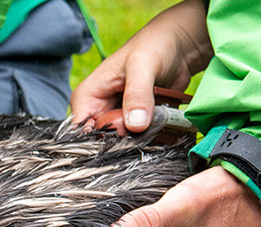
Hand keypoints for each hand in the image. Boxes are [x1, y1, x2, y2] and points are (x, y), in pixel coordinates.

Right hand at [70, 0, 210, 132]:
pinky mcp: (137, 124)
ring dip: (140, 144)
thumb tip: (135, 125)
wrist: (178, 47)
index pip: (81, 131)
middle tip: (144, 137)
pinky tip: (164, 134)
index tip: (121, 143)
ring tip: (157, 132)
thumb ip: (137, 94)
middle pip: (103, 142)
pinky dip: (152, 141)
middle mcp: (100, 111)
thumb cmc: (153, 47)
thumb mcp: (141, 66)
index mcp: (88, 97)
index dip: (98, 142)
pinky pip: (140, 141)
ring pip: (123, 144)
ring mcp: (119, 119)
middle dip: (123, 145)